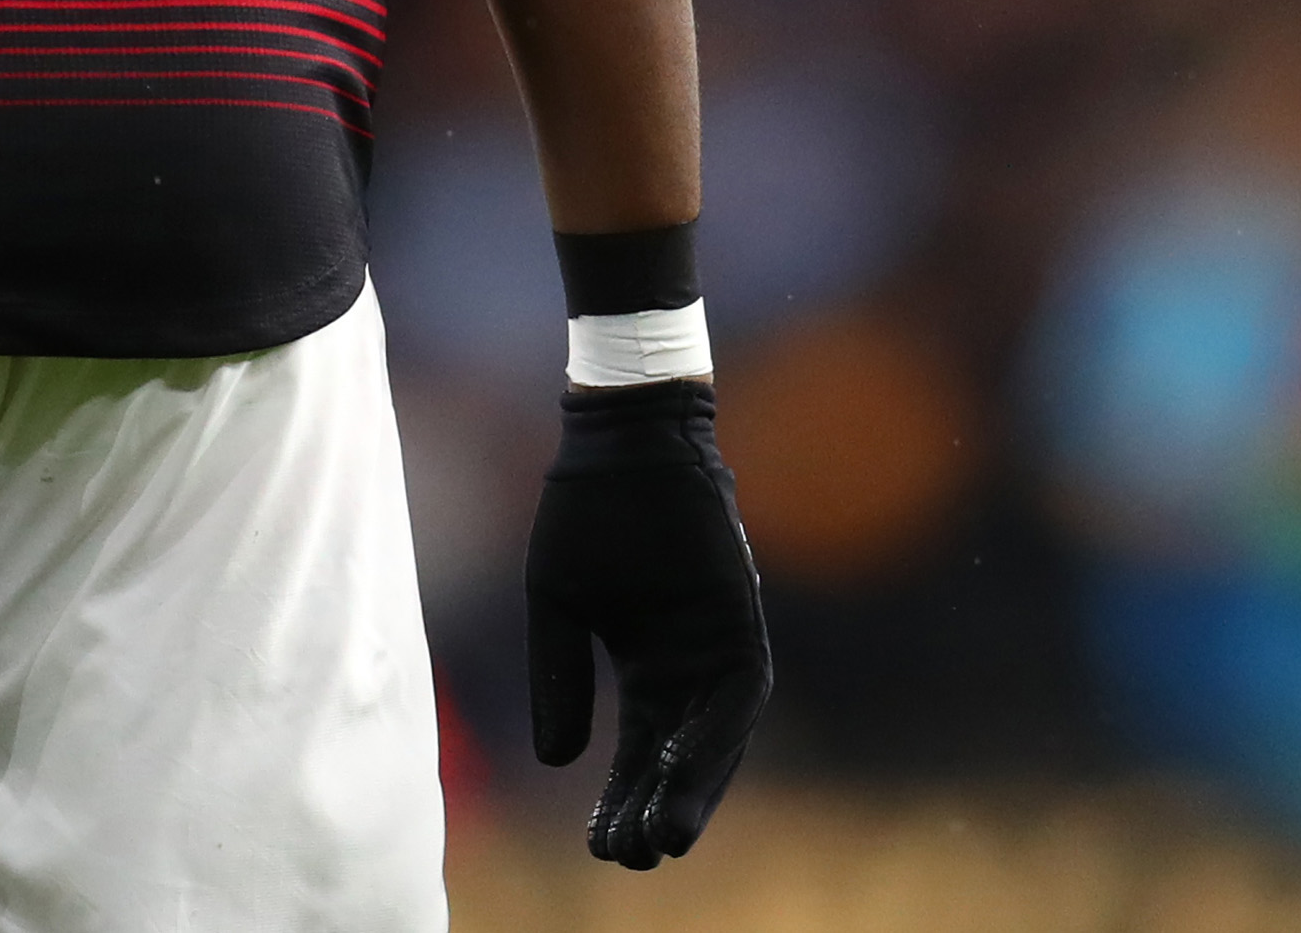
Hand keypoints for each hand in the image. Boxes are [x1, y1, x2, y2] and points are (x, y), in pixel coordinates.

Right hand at [525, 379, 771, 865]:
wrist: (618, 440)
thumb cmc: (587, 513)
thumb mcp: (557, 607)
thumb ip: (559, 679)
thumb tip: (557, 763)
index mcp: (648, 666)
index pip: (639, 753)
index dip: (620, 800)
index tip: (599, 847)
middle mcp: (691, 664)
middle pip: (683, 758)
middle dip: (661, 808)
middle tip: (634, 860)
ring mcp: (721, 641)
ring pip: (718, 736)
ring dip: (695, 786)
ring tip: (664, 837)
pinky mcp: (743, 616)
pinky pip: (741, 689)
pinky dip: (716, 732)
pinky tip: (682, 766)